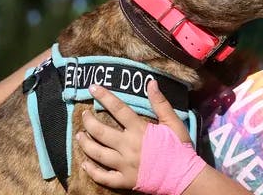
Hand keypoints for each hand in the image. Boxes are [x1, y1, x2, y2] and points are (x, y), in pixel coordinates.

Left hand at [77, 80, 191, 189]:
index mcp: (139, 130)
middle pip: (100, 131)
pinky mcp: (124, 180)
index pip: (118, 108)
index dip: (104, 96)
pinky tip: (84, 164)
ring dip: (85, 143)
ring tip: (79, 136)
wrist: (183, 176)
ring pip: (97, 153)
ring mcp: (123, 165)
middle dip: (88, 121)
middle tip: (84, 115)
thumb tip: (150, 82)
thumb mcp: (173, 122)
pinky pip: (102, 177)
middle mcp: (127, 146)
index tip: (93, 88)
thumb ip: (160, 103)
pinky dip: (91, 170)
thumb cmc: (179, 147)